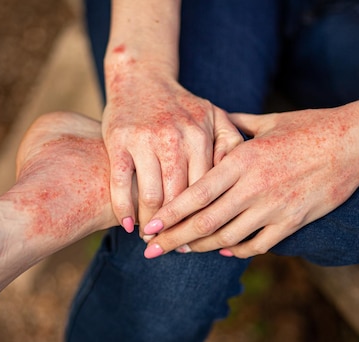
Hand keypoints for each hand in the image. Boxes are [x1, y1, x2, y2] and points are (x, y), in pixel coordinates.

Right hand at [103, 64, 241, 234]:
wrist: (140, 78)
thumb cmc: (181, 105)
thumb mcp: (213, 116)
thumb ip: (230, 144)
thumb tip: (239, 181)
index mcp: (201, 134)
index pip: (206, 188)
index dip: (203, 216)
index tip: (201, 238)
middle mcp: (175, 138)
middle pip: (179, 197)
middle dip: (177, 227)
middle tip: (174, 246)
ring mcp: (145, 140)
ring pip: (151, 195)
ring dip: (151, 223)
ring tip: (152, 238)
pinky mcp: (118, 141)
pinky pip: (120, 184)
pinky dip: (123, 209)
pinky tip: (128, 226)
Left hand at [143, 104, 358, 257]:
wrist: (356, 143)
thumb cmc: (310, 127)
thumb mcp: (268, 122)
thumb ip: (234, 126)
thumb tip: (212, 120)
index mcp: (243, 159)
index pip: (196, 194)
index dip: (169, 213)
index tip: (150, 226)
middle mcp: (254, 187)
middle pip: (204, 222)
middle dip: (174, 240)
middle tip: (152, 251)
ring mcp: (274, 208)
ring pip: (227, 238)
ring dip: (201, 247)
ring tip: (182, 251)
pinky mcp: (293, 222)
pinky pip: (258, 245)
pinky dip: (236, 250)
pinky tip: (223, 249)